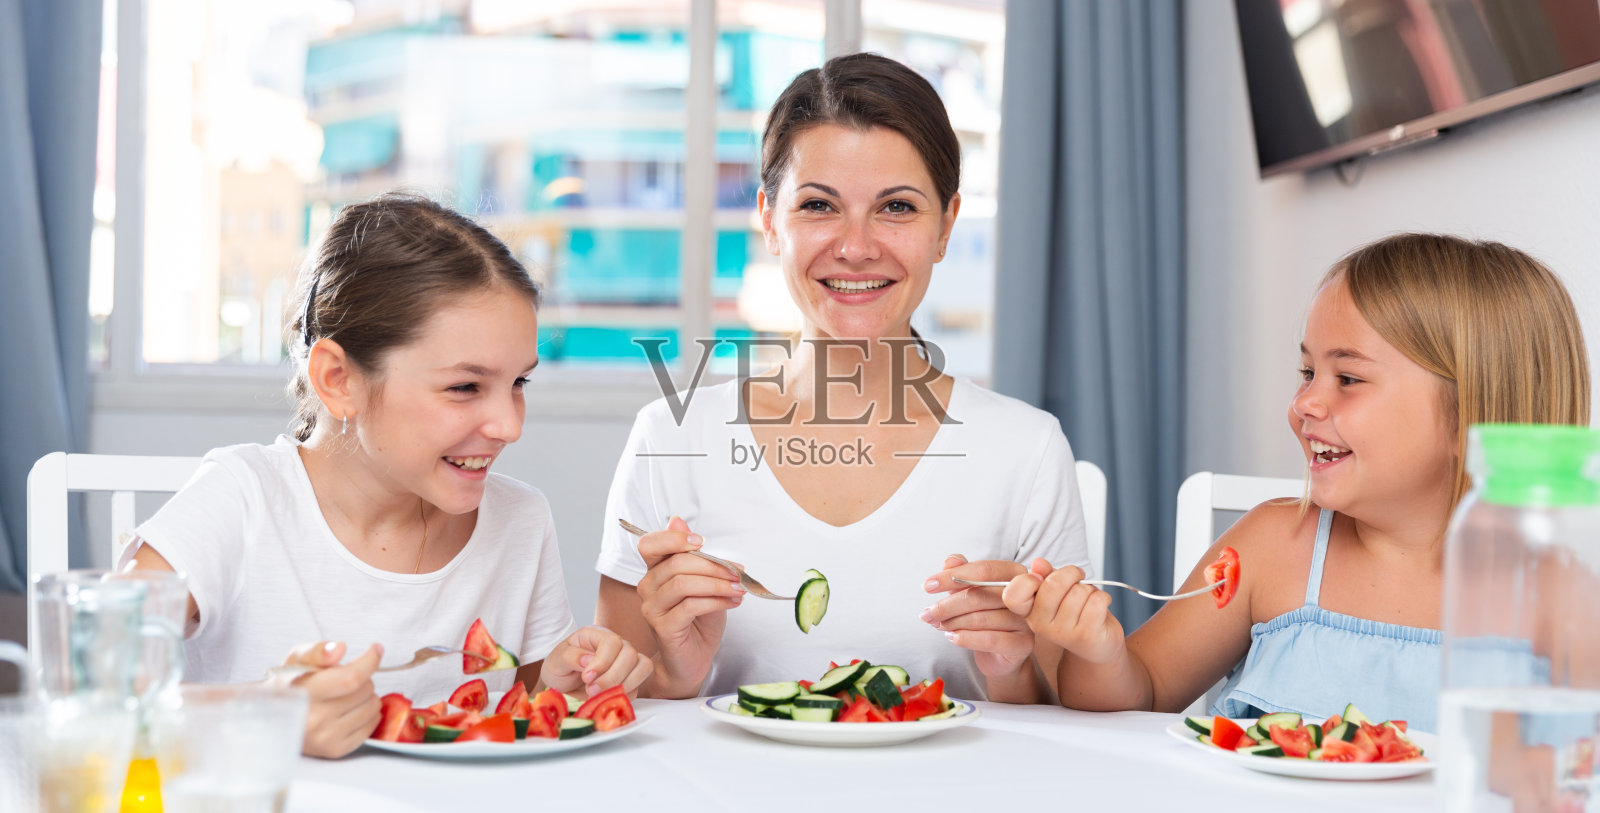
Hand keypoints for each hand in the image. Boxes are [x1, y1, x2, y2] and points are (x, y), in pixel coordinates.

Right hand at [272, 641, 381, 758]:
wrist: (272, 720)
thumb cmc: (289, 686)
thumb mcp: (297, 660)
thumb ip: (318, 650)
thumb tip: (340, 648)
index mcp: (305, 694)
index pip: (351, 678)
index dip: (369, 661)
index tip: (375, 650)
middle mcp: (315, 719)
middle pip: (365, 690)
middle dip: (362, 678)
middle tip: (344, 680)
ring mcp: (326, 738)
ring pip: (373, 708)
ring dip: (366, 696)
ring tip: (345, 695)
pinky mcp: (336, 750)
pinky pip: (372, 726)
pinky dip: (368, 715)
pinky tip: (351, 710)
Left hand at [541, 626, 653, 696]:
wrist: (562, 689)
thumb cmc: (559, 670)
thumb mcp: (556, 661)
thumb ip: (570, 656)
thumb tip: (588, 660)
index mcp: (597, 635)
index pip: (612, 642)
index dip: (602, 661)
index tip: (586, 677)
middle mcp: (616, 646)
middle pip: (630, 654)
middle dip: (612, 677)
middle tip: (591, 690)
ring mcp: (626, 663)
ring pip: (643, 667)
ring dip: (624, 685)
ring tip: (600, 695)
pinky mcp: (630, 681)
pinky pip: (638, 687)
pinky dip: (623, 696)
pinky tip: (606, 699)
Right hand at [634, 516, 744, 696]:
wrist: (693, 658)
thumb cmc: (699, 619)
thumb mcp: (703, 581)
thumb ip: (694, 556)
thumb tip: (678, 521)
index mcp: (655, 571)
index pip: (650, 544)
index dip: (673, 538)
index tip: (702, 542)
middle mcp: (647, 587)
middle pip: (675, 564)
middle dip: (712, 566)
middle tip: (737, 573)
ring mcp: (652, 608)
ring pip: (683, 584)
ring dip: (717, 584)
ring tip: (738, 589)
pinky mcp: (663, 627)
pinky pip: (690, 606)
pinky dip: (716, 601)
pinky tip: (733, 603)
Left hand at [923, 554, 1035, 677]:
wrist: (1000, 653)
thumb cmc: (986, 615)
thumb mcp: (971, 591)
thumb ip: (961, 574)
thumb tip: (950, 560)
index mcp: (1015, 573)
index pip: (983, 570)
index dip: (953, 576)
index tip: (927, 586)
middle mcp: (1024, 595)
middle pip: (979, 595)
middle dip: (947, 605)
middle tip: (927, 613)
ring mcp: (1026, 620)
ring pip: (981, 618)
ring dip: (952, 623)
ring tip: (937, 625)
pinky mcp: (1023, 644)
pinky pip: (990, 639)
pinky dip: (965, 639)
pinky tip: (951, 637)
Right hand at [1002, 558, 1125, 663]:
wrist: (1096, 646)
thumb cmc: (1076, 613)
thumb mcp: (1058, 592)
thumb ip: (1046, 576)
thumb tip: (1038, 563)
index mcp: (1029, 612)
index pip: (1014, 595)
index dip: (1029, 580)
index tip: (1045, 578)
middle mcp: (1040, 625)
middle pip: (1053, 583)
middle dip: (1072, 574)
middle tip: (1079, 578)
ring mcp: (1062, 632)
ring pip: (1079, 591)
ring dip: (1090, 590)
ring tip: (1089, 601)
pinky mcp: (1086, 636)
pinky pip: (1097, 601)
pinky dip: (1103, 598)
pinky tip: (1100, 608)